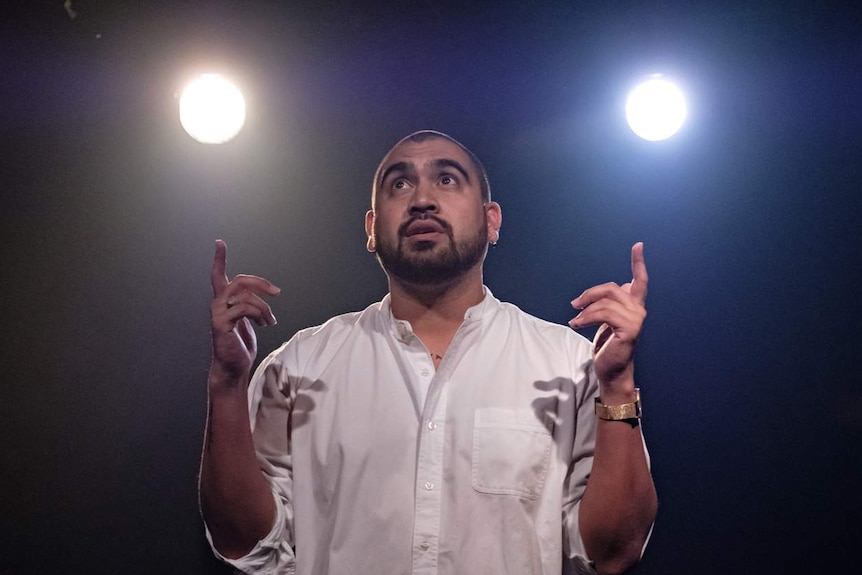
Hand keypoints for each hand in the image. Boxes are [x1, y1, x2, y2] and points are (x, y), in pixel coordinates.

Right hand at [210, 239, 280, 383]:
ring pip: (245, 295)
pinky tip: (264, 325)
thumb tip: (265, 294)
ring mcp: (218, 313)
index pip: (218, 275)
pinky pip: (244, 308)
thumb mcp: (248, 319)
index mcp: (224, 301)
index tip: (219, 242)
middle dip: (261, 283)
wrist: (234, 366)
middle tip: (277, 292)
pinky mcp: (221, 324)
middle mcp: (218, 304)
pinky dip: (258, 314)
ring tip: (269, 321)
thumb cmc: (240, 344)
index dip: (219, 259)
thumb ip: (251, 304)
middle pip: (240, 281)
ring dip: (263, 307)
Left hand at [569, 243, 647, 390]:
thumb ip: (611, 303)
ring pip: (605, 302)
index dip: (639, 262)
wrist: (610, 370)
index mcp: (634, 305)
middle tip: (575, 303)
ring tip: (575, 320)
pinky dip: (586, 317)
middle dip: (590, 293)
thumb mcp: (607, 320)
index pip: (640, 280)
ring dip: (585, 310)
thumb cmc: (608, 345)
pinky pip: (603, 314)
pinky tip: (577, 324)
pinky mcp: (629, 330)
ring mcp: (636, 320)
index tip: (638, 245)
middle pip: (613, 288)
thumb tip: (614, 288)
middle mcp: (639, 310)